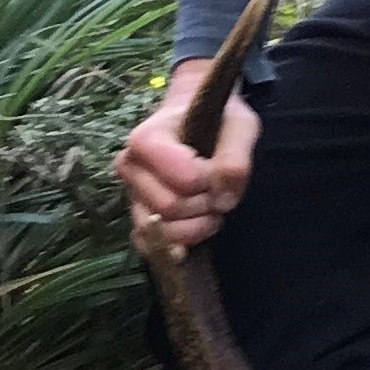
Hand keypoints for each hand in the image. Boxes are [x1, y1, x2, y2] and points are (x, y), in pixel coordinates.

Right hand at [116, 62, 259, 256]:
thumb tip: (224, 198)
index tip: (216, 165)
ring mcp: (132, 196)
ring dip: (197, 226)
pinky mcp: (139, 219)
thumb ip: (236, 156)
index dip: (208, 179)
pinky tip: (196, 232)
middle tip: (217, 188)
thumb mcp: (239, 126)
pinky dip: (177, 246)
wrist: (198, 125)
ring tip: (210, 206)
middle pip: (171, 207)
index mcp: (147, 139)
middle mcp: (130, 168)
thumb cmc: (217, 121)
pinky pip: (150, 247)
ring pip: (162, 231)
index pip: (183, 178)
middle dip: (204, 203)